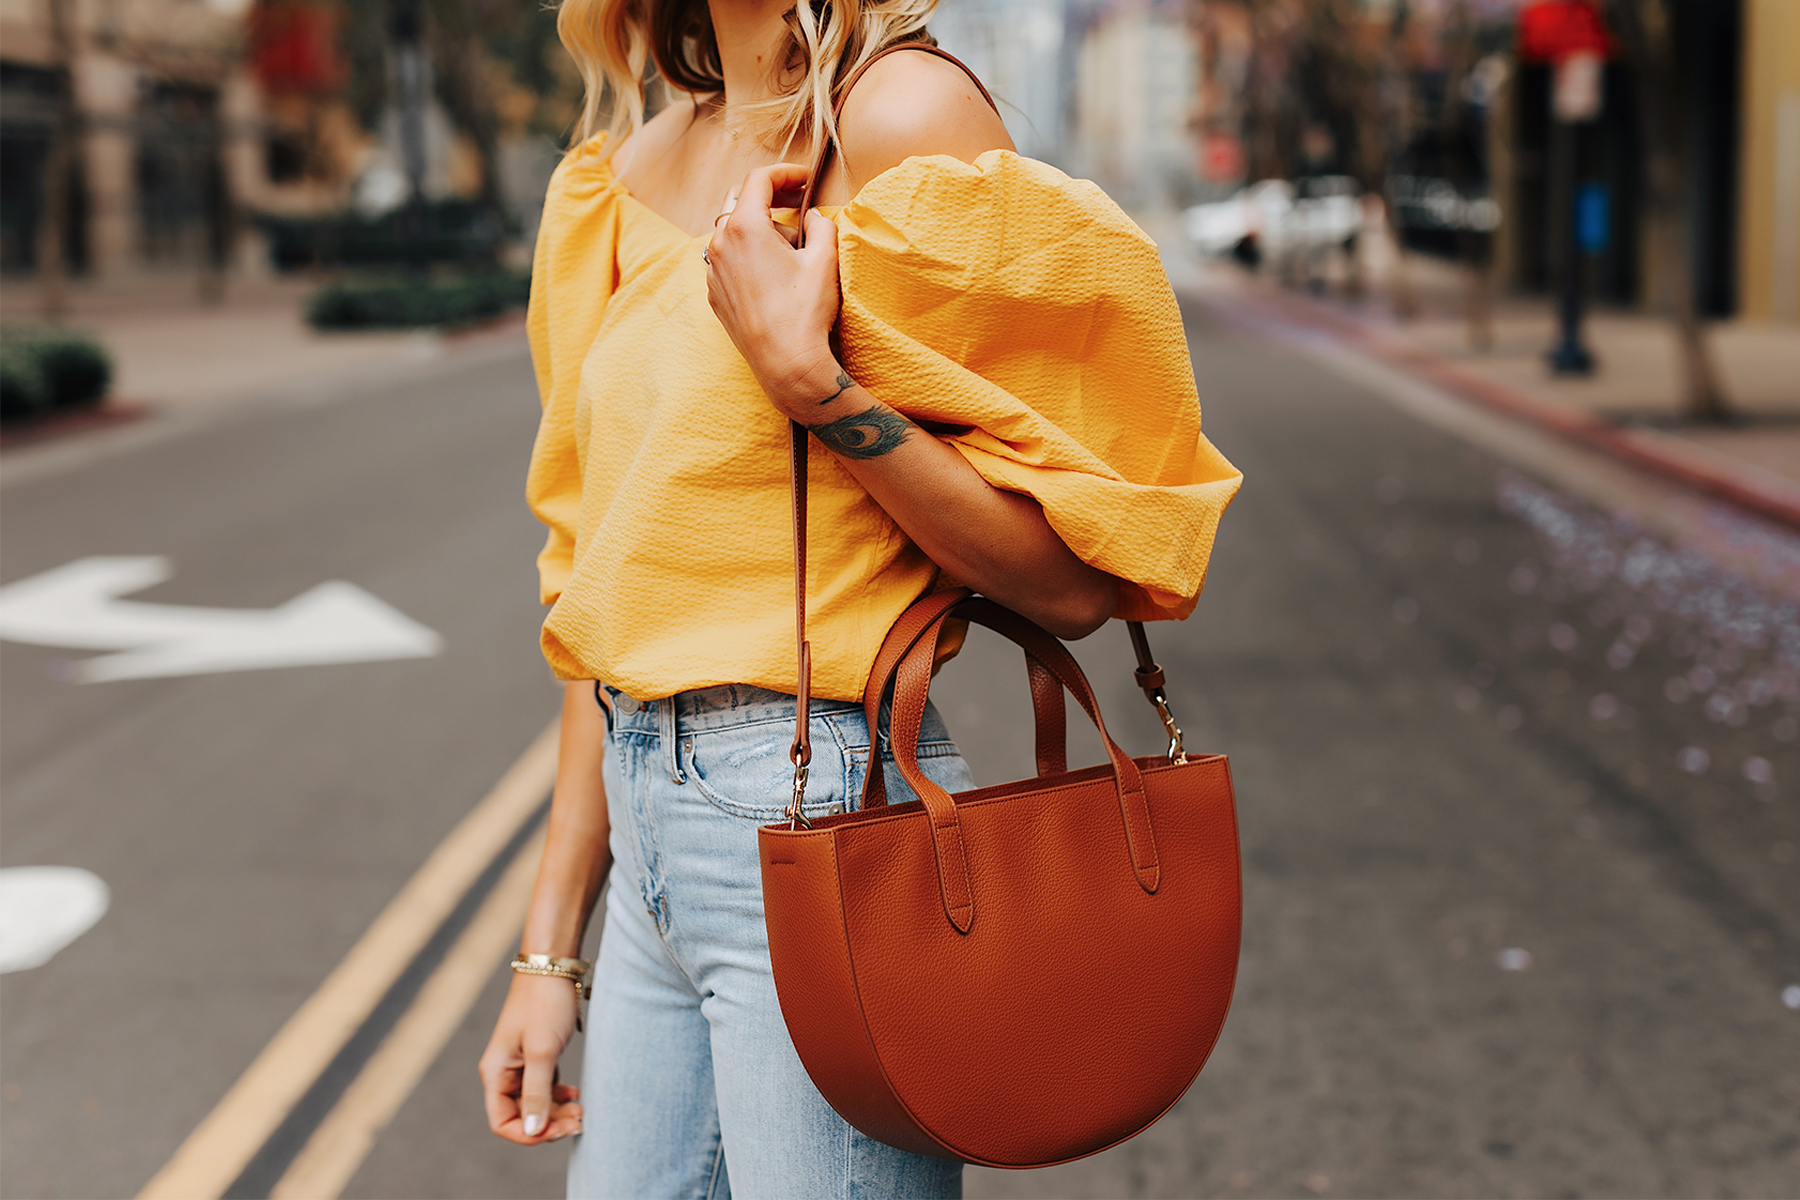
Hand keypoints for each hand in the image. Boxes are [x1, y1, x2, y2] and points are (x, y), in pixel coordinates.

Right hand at [478, 973, 584, 1143]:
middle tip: (579, 1120)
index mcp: (496, 1073)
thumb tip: (532, 1131)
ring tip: (581, 1110)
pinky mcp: (536, 1056)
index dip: (529, 1135)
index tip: (560, 1129)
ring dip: (557, 1112)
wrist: (553, 966)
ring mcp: (520, 1065)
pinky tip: (575, 1094)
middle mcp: (504, 1072)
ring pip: (535, 1104)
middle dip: (549, 1124)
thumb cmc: (545, 1004)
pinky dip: (559, 1095)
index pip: (503, 1122)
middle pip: (521, 1116)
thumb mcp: (542, 1051)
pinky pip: (544, 1088)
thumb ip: (536, 1093)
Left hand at [704, 162, 841, 417]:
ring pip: (732, 231)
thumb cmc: (805, 311)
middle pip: (739, 200)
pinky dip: (748, 253)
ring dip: (759, 227)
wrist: (786, 364)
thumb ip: (820, 225)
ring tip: (790, 246)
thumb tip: (812, 217)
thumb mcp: (825, 259)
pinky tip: (773, 271)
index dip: (785, 172)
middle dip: (770, 196)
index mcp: (744, 227)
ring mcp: (713, 271)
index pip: (759, 179)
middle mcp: (720, 244)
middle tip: (797, 203)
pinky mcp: (714, 294)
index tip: (805, 179)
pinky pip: (728, 260)